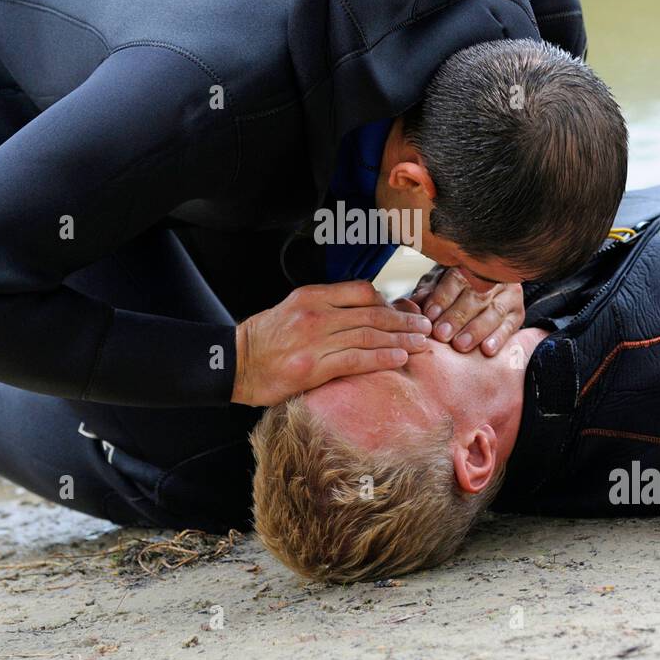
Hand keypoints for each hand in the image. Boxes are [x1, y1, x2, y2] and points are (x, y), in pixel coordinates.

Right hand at [231, 281, 432, 405]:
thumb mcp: (293, 310)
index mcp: (311, 296)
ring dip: (401, 339)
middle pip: (372, 313)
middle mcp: (316, 314)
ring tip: (421, 344)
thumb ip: (327, 308)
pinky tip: (399, 358)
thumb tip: (365, 313)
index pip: (362, 291)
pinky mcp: (313, 367)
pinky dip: (382, 357)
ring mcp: (314, 340)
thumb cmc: (265, 340)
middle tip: (425, 327)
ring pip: (369, 335)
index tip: (407, 311)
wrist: (234, 364)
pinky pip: (356, 359)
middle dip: (404, 321)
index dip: (390, 302)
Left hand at [410, 267, 524, 355]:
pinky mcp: (517, 313)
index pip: (458, 277)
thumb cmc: (451, 289)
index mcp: (471, 264)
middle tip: (442, 333)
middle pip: (477, 296)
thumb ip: (427, 293)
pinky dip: (498, 338)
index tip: (430, 315)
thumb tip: (415, 302)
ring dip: (476, 330)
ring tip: (460, 345)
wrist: (484, 295)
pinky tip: (486, 350)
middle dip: (457, 316)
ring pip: (494, 311)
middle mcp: (494, 276)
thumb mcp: (436, 285)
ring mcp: (509, 294)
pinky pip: (510, 326)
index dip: (443, 296)